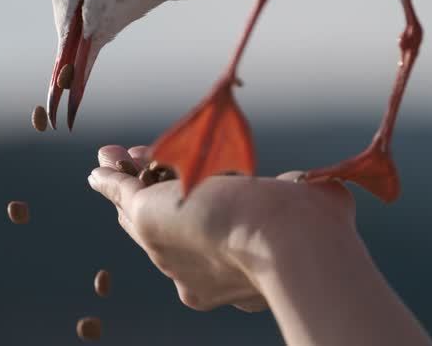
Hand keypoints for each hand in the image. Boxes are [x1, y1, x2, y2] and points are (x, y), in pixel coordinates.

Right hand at [88, 144, 356, 313]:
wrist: (286, 240)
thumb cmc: (313, 228)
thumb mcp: (316, 207)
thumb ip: (314, 201)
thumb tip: (330, 193)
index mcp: (233, 273)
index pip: (209, 237)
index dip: (204, 207)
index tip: (210, 183)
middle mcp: (194, 268)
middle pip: (164, 228)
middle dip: (153, 195)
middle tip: (142, 167)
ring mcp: (167, 245)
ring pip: (139, 207)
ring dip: (126, 180)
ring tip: (113, 158)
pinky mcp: (147, 218)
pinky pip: (122, 193)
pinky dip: (110, 178)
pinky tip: (101, 166)